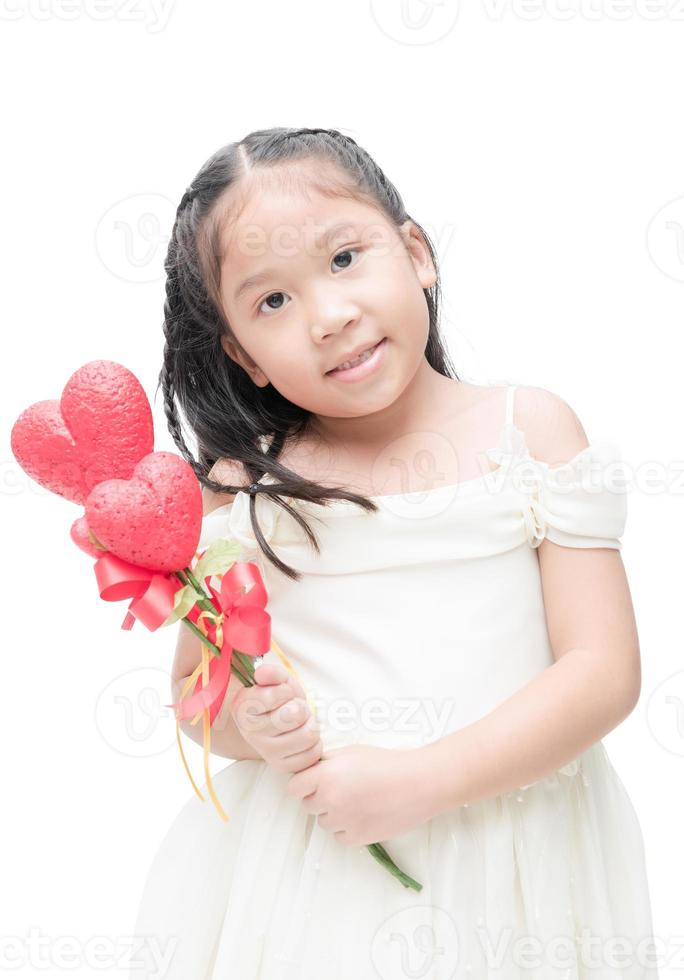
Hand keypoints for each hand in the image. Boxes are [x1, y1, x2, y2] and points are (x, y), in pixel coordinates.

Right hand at [229, 663, 322, 773]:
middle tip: (293, 708)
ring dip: (309, 724)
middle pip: (295, 715)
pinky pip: (313, 753)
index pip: (277, 695)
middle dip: (300, 707)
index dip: (286, 691)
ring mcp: (267, 753)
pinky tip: (301, 736)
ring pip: (308, 734)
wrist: (274, 722)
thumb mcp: (275, 681)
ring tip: (299, 722)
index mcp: (243, 709)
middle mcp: (251, 734)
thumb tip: (262, 673)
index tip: (281, 694)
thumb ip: (271, 673)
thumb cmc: (276, 700)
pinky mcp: (284, 766)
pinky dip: (314, 742)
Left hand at [285, 743, 429, 846]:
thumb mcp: (351, 752)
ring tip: (357, 801)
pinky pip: (339, 837)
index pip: (294, 788)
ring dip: (333, 814)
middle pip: (308, 805)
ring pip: (324, 822)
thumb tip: (311, 770)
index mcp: (326, 775)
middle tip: (342, 789)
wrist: (418, 783)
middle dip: (319, 798)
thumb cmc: (387, 763)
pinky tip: (363, 814)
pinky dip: (347, 828)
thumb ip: (327, 762)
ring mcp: (342, 821)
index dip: (304, 784)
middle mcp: (330, 800)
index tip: (314, 782)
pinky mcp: (356, 838)